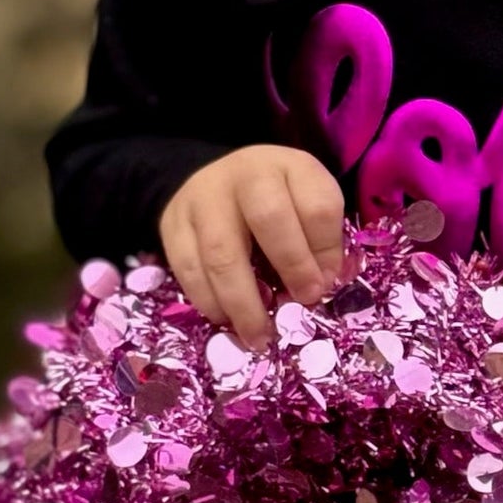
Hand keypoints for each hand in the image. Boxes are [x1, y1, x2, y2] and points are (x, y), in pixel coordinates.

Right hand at [158, 144, 346, 352]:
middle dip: (291, 266)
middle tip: (303, 302)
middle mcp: (246, 176)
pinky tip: (225, 320)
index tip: (328, 281)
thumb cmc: (275, 198)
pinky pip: (188, 269)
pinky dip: (208, 301)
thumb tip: (321, 285)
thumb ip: (321, 238)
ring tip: (260, 335)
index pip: (317, 203)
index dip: (326, 248)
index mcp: (291, 167)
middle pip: (269, 217)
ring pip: (221, 252)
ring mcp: (204, 199)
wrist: (214, 179)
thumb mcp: (307, 201)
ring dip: (244, 302)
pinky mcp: (173, 225)